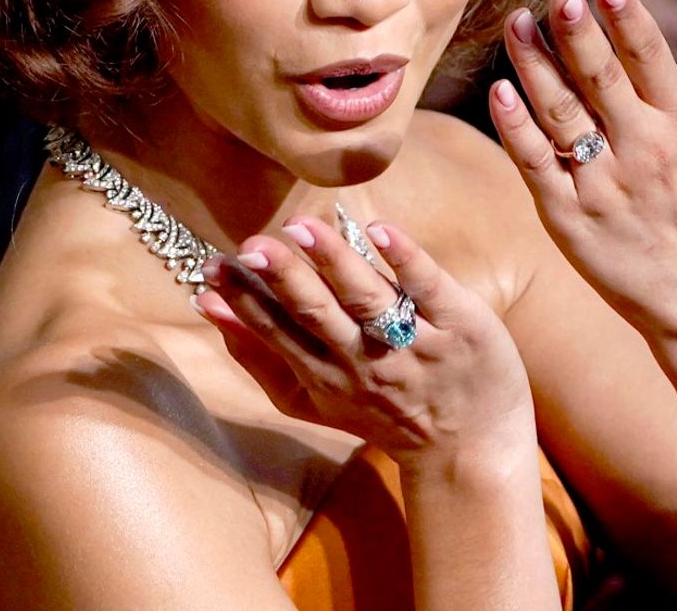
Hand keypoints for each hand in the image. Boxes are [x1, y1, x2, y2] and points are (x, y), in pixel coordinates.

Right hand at [196, 216, 534, 470]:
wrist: (469, 450)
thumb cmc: (382, 414)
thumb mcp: (310, 398)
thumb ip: (258, 354)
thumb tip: (208, 305)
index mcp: (322, 376)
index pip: (275, 331)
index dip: (245, 299)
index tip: (216, 266)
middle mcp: (364, 362)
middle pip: (316, 315)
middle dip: (283, 280)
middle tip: (253, 246)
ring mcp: (413, 344)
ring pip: (366, 299)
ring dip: (333, 261)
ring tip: (302, 227)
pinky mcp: (459, 325)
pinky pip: (427, 288)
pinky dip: (404, 260)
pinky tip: (379, 230)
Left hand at [488, 0, 676, 342]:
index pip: (652, 61)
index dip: (631, 24)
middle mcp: (643, 150)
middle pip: (602, 82)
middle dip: (579, 38)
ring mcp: (603, 184)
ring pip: (561, 115)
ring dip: (536, 67)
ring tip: (517, 24)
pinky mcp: (568, 216)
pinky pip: (535, 164)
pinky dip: (516, 130)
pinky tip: (500, 92)